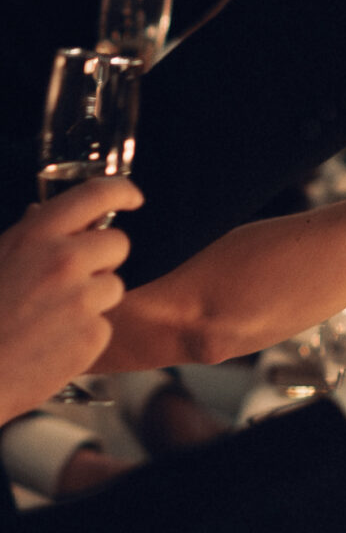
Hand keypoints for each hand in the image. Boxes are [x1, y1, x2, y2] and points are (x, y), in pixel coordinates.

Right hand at [0, 181, 139, 419]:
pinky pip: (105, 324)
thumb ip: (25, 236)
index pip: (96, 194)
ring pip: (114, 287)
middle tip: (72, 278)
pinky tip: (53, 341)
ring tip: (52, 315)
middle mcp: (65, 261)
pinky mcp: (93, 335)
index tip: (132, 197)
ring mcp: (82, 299)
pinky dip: (86, 333)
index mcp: (36, 235)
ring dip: (94, 298)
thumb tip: (41, 213)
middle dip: (102, 258)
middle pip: (118, 244)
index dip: (122, 191)